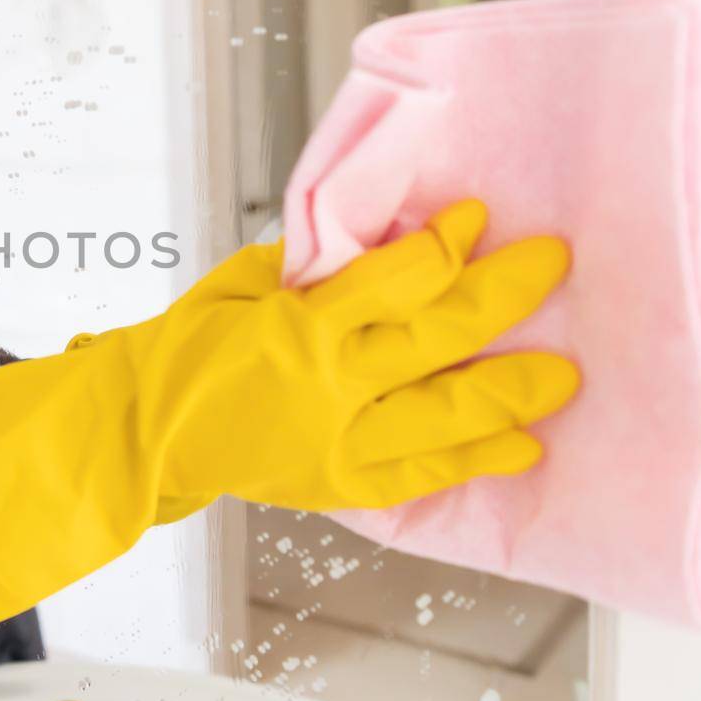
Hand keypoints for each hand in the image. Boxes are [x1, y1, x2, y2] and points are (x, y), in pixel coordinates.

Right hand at [0, 199, 578, 638]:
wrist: (136, 432)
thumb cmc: (178, 351)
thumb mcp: (236, 288)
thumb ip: (307, 273)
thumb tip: (372, 244)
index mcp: (296, 326)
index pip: (394, 278)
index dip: (444, 245)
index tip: (476, 217)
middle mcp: (326, 384)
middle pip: (439, 335)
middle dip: (504, 294)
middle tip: (550, 263)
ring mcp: (336, 440)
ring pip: (445, 412)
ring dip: (511, 389)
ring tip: (564, 373)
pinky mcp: (336, 483)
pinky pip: (418, 474)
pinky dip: (473, 460)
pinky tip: (521, 447)